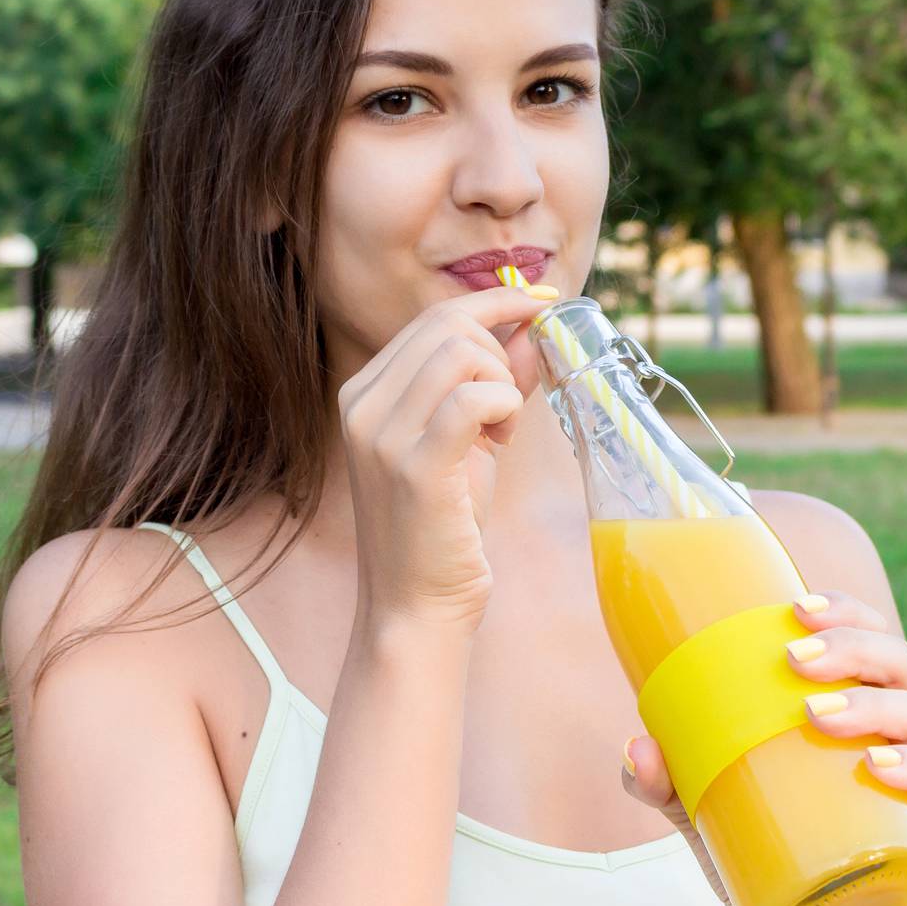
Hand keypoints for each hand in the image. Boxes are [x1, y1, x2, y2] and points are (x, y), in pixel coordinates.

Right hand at [337, 283, 556, 635]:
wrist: (414, 607)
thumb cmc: (444, 525)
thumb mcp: (471, 441)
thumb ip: (496, 381)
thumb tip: (532, 326)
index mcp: (365, 392)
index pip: (433, 317)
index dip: (496, 300)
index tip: (544, 298)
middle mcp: (362, 405)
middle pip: (448, 324)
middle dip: (501, 348)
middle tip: (512, 401)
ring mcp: (382, 434)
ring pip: (463, 353)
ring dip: (502, 382)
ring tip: (500, 431)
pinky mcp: (415, 466)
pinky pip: (473, 398)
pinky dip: (502, 404)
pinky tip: (501, 437)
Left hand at [621, 589, 906, 905]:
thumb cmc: (766, 843)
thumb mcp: (704, 809)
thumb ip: (666, 781)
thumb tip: (639, 747)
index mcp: (853, 700)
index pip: (866, 634)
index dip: (843, 612)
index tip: (795, 609)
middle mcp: (894, 728)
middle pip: (896, 663)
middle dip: (850, 648)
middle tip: (796, 660)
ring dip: (870, 705)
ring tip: (815, 714)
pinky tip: (878, 765)